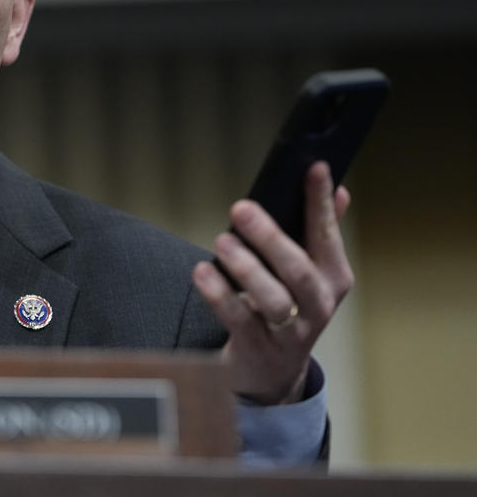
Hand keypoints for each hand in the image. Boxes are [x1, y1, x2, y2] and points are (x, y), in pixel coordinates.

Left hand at [192, 162, 353, 404]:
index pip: (327, 236)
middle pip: (298, 271)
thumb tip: (339, 188)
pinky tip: (202, 273)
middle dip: (270, 237)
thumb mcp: (311, 273)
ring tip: (221, 241)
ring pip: (272, 299)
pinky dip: (219, 295)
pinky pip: (238, 320)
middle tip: (240, 208)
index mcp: (333, 279)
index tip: (314, 168)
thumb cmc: (291, 308)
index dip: (321, 203)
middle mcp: (317, 305)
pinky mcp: (257, 348)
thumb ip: (321, 232)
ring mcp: (289, 331)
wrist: (274, 374)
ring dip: (246, 268)